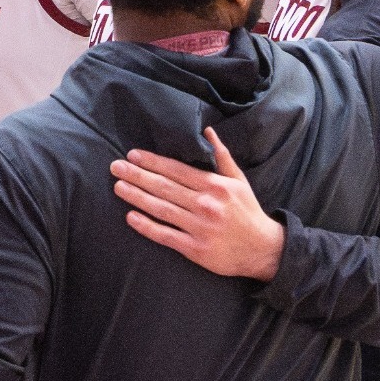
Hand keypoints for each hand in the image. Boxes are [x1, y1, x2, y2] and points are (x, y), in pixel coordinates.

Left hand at [111, 127, 285, 280]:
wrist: (263, 249)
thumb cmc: (247, 211)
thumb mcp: (239, 180)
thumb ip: (221, 156)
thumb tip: (208, 131)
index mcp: (215, 186)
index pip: (177, 170)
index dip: (153, 162)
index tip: (133, 155)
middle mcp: (206, 204)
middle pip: (165, 187)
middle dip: (137, 176)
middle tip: (115, 167)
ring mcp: (200, 227)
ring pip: (162, 209)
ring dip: (137, 197)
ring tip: (118, 187)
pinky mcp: (195, 248)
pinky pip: (166, 235)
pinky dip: (147, 226)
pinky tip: (131, 217)